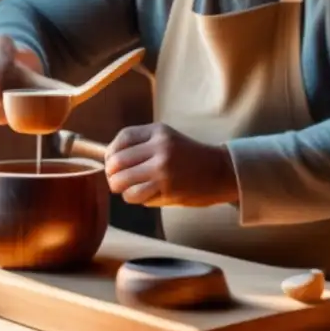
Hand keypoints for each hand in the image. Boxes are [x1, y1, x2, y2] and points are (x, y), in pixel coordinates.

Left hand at [104, 123, 238, 207]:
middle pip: (117, 161)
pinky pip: (136, 196)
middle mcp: (160, 147)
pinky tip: (142, 196)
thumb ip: (142, 145)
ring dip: (121, 189)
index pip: (123, 138)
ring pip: (123, 181)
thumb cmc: (189, 157)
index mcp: (159, 131)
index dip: (111, 152)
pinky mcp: (168, 188)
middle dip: (112, 174)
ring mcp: (164, 169)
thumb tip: (109, 160)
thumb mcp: (168, 140)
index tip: (111, 163)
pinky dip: (134, 198)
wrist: (220, 171)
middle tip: (116, 181)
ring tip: (129, 190)